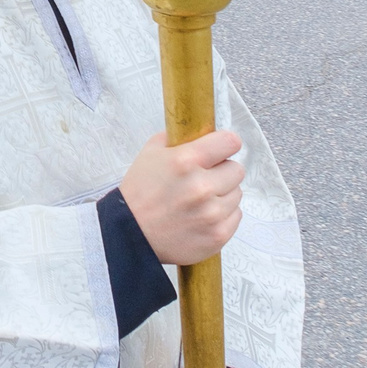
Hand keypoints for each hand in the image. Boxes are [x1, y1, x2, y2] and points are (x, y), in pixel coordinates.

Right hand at [117, 129, 243, 266]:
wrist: (129, 235)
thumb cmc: (140, 193)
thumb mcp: (150, 154)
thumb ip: (178, 138)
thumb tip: (201, 132)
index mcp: (185, 161)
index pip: (229, 141)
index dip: (225, 143)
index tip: (221, 148)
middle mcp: (202, 186)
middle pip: (236, 169)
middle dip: (222, 171)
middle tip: (205, 178)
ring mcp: (211, 214)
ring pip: (237, 193)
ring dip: (222, 194)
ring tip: (200, 200)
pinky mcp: (217, 235)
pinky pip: (235, 216)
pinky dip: (223, 215)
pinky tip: (203, 216)